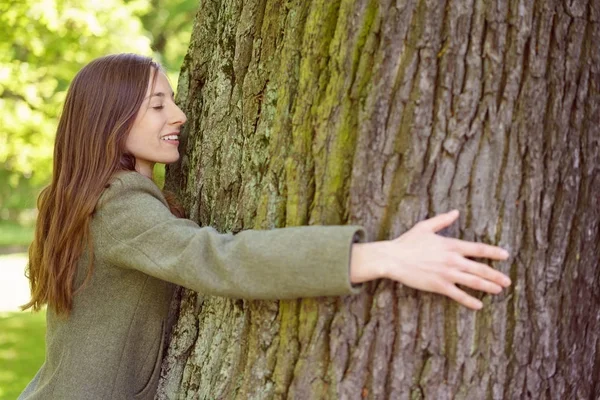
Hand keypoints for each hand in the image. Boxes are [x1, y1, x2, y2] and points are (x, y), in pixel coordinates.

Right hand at [350, 210, 511, 309]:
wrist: (393, 258)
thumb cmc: (407, 242)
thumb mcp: (425, 227)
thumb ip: (442, 220)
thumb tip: (455, 212)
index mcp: (451, 245)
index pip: (478, 249)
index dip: (493, 252)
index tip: (505, 255)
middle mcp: (452, 260)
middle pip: (480, 268)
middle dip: (496, 275)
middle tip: (507, 281)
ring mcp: (447, 274)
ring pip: (473, 281)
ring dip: (488, 286)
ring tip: (499, 290)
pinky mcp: (438, 286)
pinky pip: (458, 295)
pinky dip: (469, 301)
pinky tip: (479, 305)